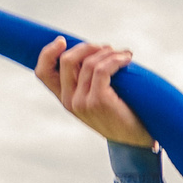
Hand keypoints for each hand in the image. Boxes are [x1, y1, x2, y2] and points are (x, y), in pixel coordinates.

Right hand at [34, 37, 152, 146]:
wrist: (139, 142)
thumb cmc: (122, 117)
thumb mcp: (98, 99)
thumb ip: (87, 82)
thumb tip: (92, 50)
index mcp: (65, 99)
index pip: (42, 72)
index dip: (47, 52)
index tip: (62, 40)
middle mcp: (70, 101)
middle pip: (67, 61)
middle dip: (87, 47)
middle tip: (107, 47)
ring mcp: (82, 102)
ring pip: (88, 63)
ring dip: (108, 53)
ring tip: (123, 54)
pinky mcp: (98, 101)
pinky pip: (102, 69)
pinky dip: (115, 60)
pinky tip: (127, 59)